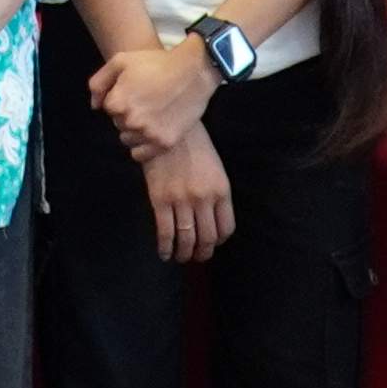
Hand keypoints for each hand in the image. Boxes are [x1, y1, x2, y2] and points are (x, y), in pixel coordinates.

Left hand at [85, 35, 220, 162]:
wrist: (194, 71)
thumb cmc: (156, 62)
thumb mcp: (121, 60)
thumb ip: (99, 82)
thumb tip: (95, 106)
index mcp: (117, 102)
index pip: (108, 108)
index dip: (120, 98)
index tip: (135, 90)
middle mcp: (130, 121)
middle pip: (118, 124)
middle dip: (127, 114)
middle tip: (146, 101)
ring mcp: (148, 134)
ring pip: (128, 139)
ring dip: (135, 130)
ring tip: (151, 114)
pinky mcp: (164, 143)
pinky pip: (141, 154)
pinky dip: (143, 145)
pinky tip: (153, 130)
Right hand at [140, 127, 235, 264]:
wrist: (166, 130)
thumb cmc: (192, 145)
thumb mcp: (214, 167)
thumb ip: (215, 192)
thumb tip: (210, 218)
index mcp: (221, 190)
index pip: (226, 228)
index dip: (219, 241)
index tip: (212, 243)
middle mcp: (204, 198)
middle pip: (207, 238)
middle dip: (203, 252)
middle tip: (197, 256)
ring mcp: (182, 200)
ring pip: (187, 239)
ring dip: (185, 254)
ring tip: (181, 257)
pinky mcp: (160, 200)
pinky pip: (165, 232)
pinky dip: (165, 248)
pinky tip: (164, 253)